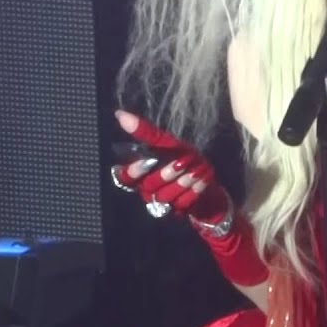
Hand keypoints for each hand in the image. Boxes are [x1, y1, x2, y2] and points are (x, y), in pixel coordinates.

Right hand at [111, 110, 228, 222]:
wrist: (207, 180)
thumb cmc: (183, 158)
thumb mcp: (168, 143)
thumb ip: (146, 132)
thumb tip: (120, 114)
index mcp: (141, 173)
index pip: (124, 177)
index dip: (134, 171)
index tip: (148, 161)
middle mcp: (147, 190)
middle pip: (148, 185)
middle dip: (167, 173)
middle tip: (184, 162)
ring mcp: (162, 203)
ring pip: (165, 197)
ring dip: (183, 182)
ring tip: (197, 171)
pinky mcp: (177, 212)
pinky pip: (181, 205)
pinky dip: (194, 192)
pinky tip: (202, 182)